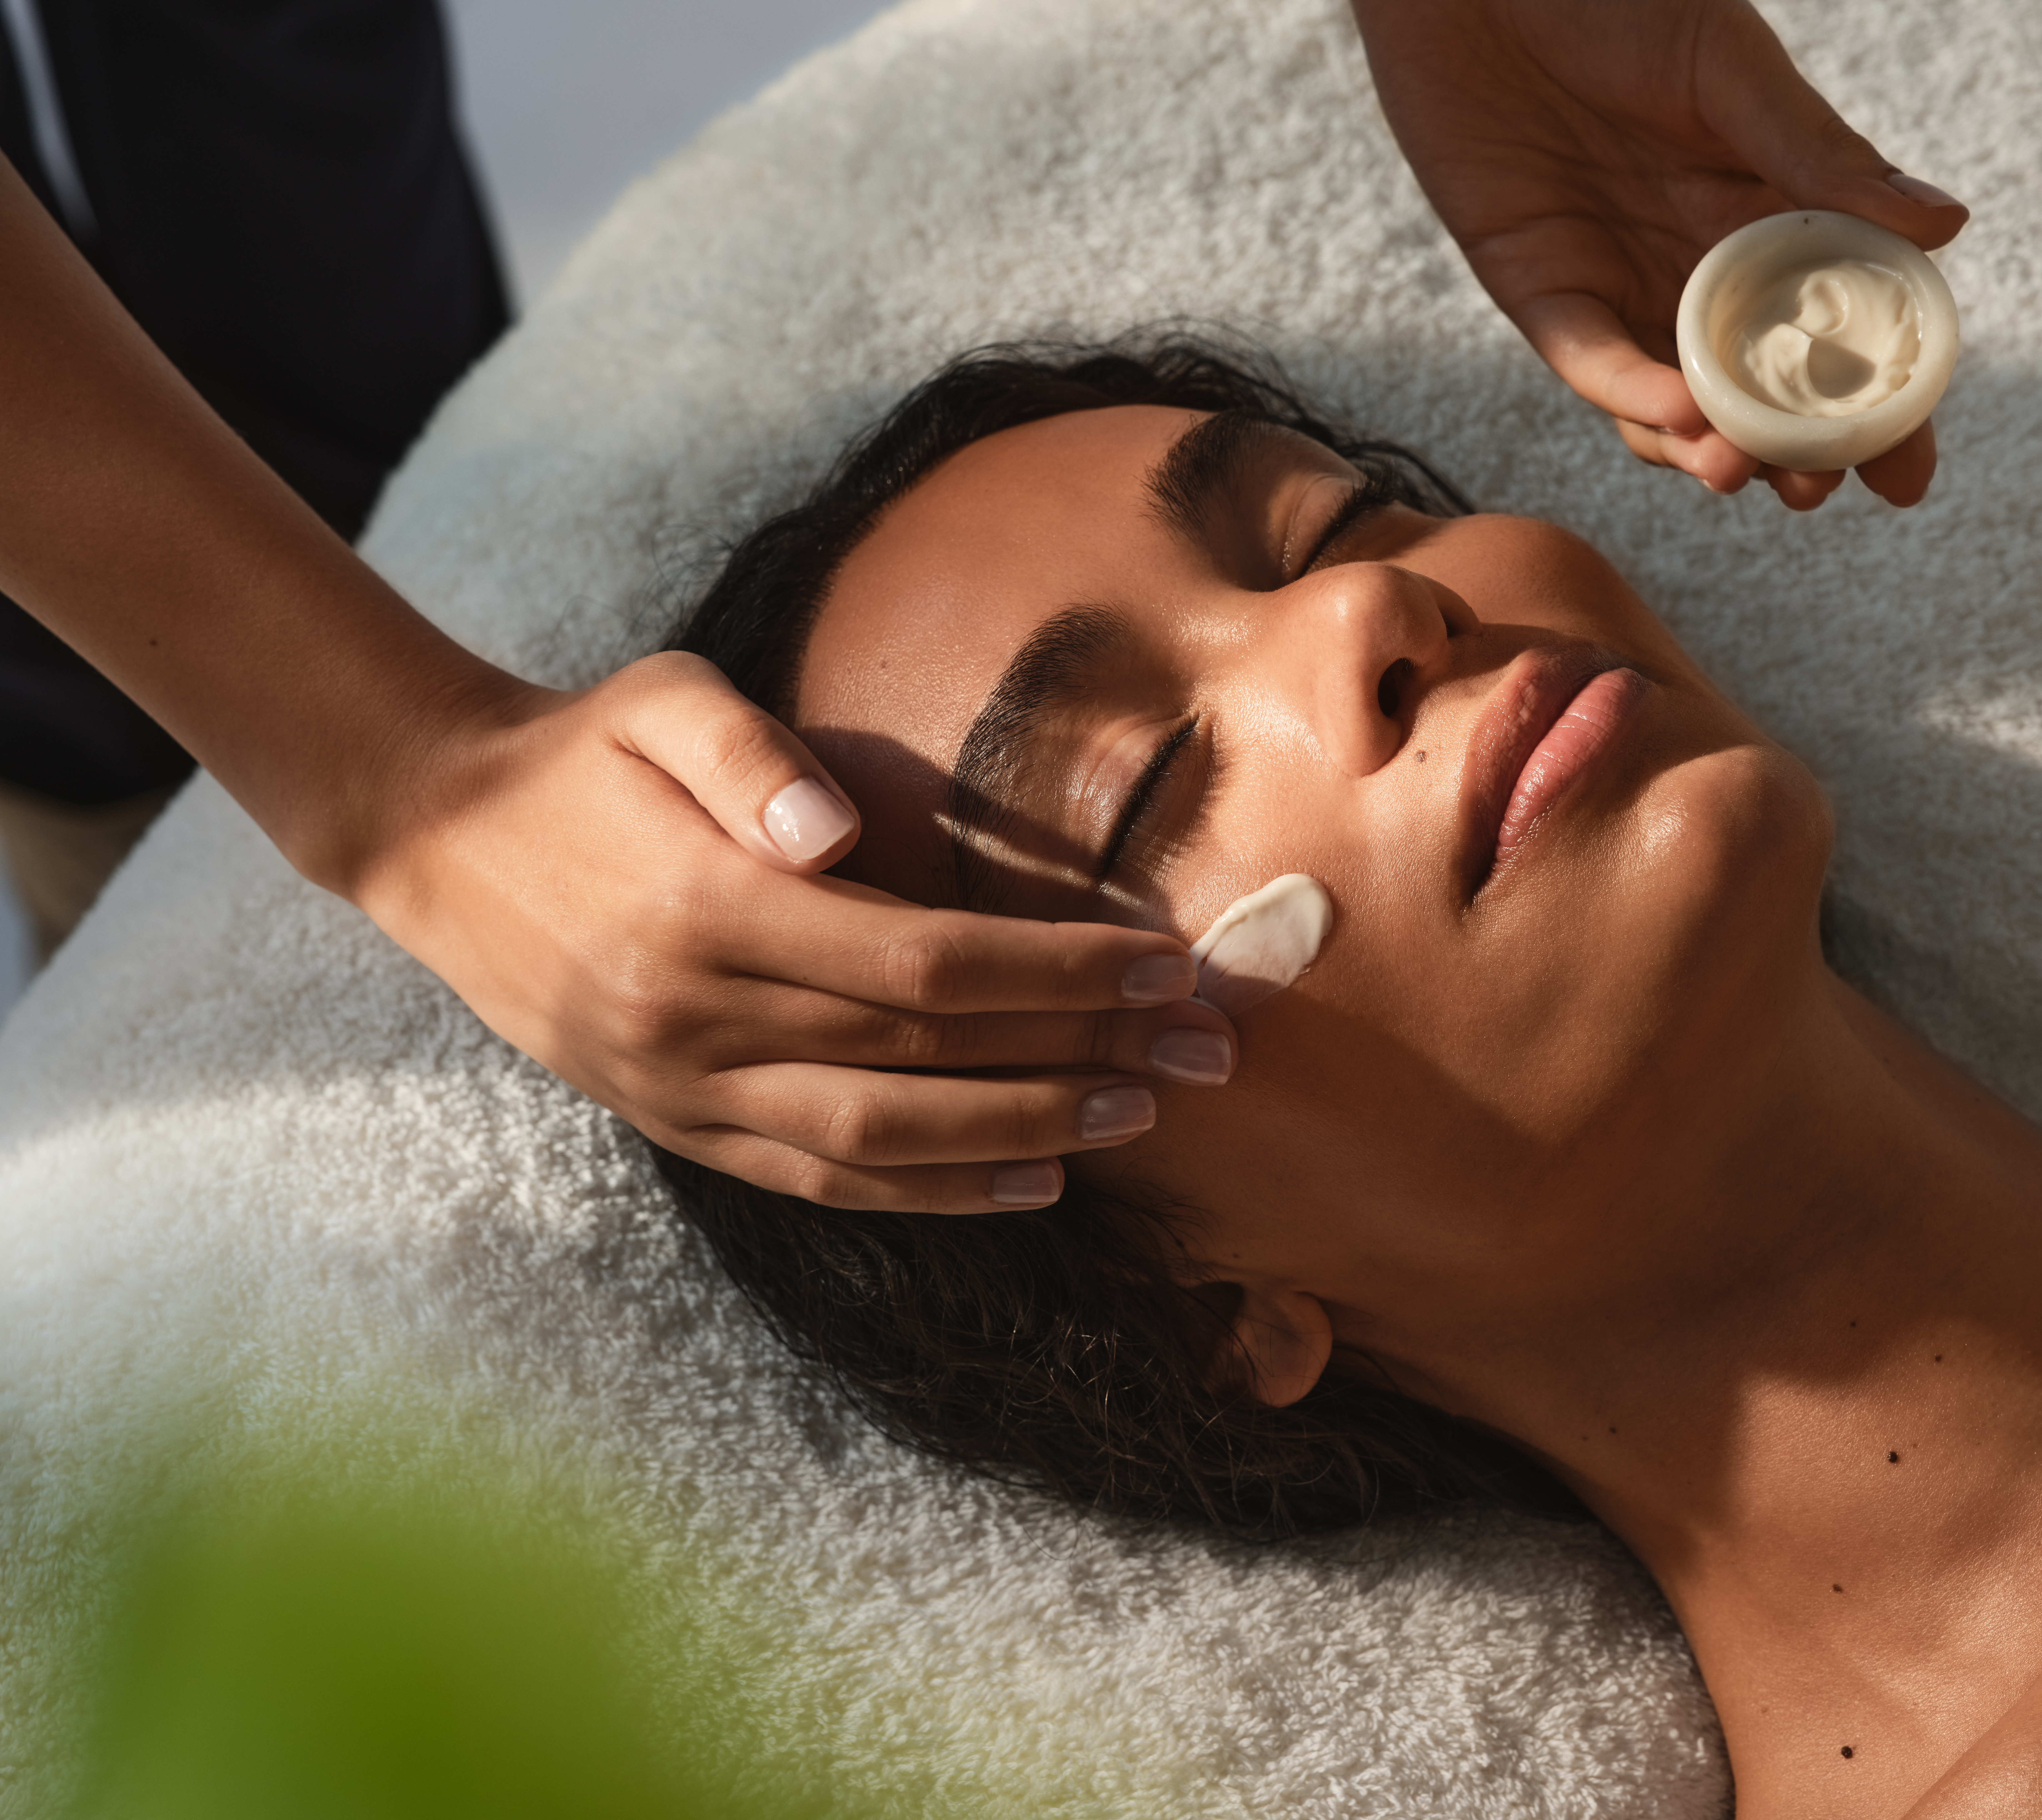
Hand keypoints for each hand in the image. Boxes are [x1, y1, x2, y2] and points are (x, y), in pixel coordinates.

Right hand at [346, 652, 1236, 1211]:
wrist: (441, 836)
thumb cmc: (583, 755)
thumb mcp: (656, 703)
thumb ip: (746, 754)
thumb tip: (830, 823)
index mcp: (711, 910)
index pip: (928, 961)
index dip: (1058, 969)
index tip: (1165, 959)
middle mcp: (701, 1017)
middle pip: (930, 1058)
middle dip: (1083, 1054)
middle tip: (1206, 1050)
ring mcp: (685, 1087)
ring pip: (884, 1143)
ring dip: (1026, 1135)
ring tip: (1142, 1117)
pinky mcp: (677, 1123)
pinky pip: (819, 1181)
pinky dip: (931, 1195)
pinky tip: (1030, 1186)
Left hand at [1352, 0, 1967, 508]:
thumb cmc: (1617, 0)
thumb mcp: (1730, 74)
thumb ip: (1821, 157)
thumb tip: (1945, 227)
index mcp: (1767, 215)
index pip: (1836, 331)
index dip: (1873, 409)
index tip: (1906, 473)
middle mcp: (1699, 267)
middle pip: (1759, 391)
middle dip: (1792, 457)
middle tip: (1820, 495)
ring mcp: (1621, 286)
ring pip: (1675, 403)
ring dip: (1710, 449)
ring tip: (1743, 474)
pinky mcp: (1543, 294)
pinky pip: (1593, 364)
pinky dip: (1633, 395)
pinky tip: (1677, 416)